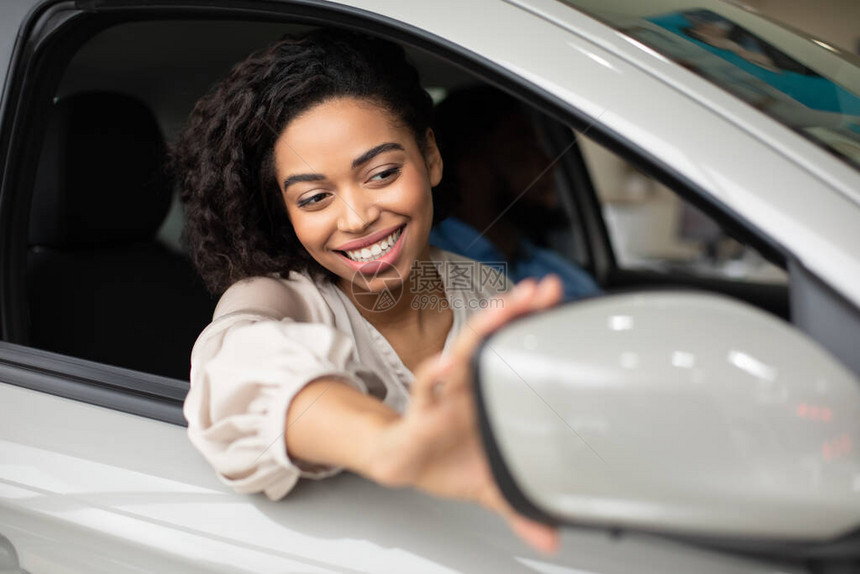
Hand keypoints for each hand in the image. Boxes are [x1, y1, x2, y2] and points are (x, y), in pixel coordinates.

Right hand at [369, 275, 562, 553]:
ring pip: (464, 353)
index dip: (535, 327)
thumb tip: (551, 538)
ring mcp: (446, 395)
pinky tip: (447, 364)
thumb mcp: (492, 487)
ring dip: (483, 330)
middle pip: (493, 342)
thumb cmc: (447, 461)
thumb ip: (521, 508)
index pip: (515, 353)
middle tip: (541, 291)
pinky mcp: (421, 410)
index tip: (558, 304)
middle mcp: (470, 387)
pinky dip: (435, 374)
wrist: (404, 465)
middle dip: (516, 313)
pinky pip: (425, 386)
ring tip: (503, 310)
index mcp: (490, 396)